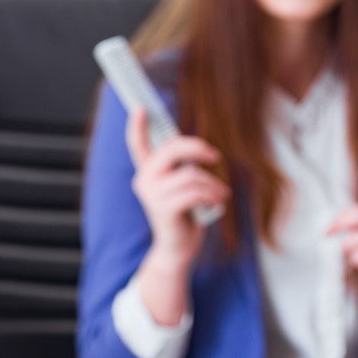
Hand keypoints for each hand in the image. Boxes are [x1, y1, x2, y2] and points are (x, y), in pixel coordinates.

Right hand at [127, 109, 228, 268]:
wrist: (178, 248)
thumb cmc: (185, 214)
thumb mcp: (182, 187)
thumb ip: (182, 168)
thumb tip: (199, 150)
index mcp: (148, 172)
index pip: (137, 145)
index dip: (138, 126)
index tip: (141, 109)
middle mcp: (145, 180)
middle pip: (173, 149)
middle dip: (198, 149)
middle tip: (215, 157)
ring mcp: (152, 194)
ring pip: (192, 174)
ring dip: (213, 185)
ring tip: (220, 194)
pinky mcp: (164, 208)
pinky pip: (196, 191)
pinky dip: (212, 196)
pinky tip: (216, 203)